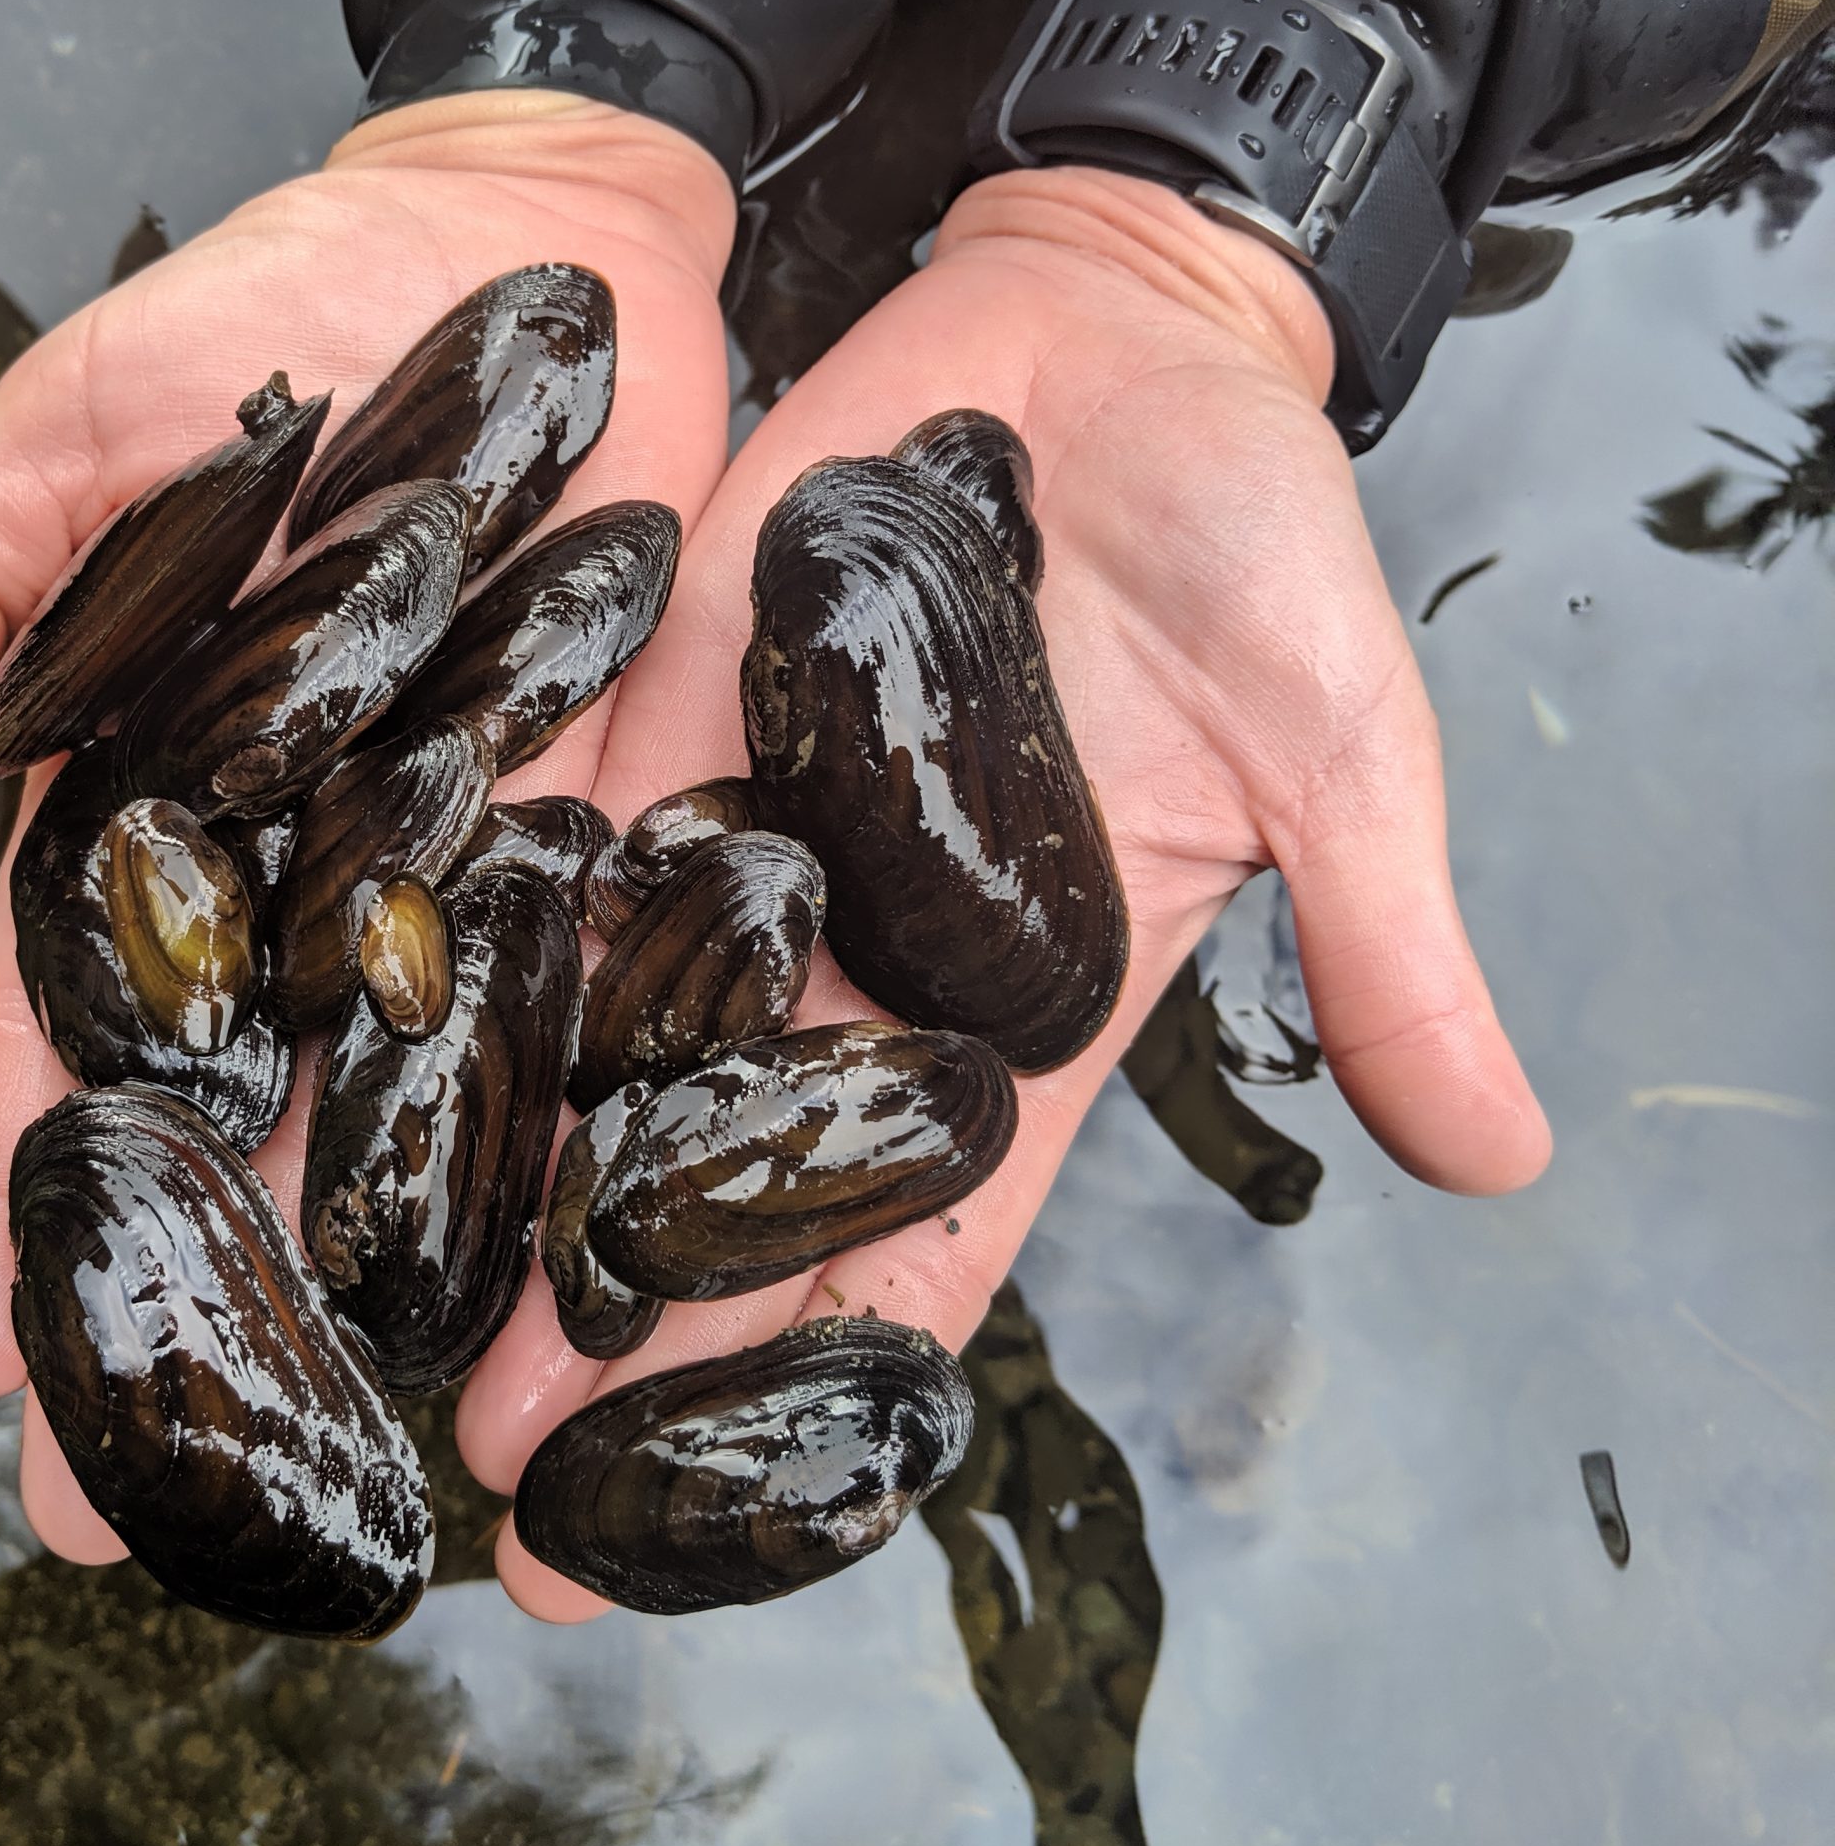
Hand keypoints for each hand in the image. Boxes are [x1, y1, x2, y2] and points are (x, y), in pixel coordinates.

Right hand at [0, 92, 738, 1561]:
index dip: (5, 1175)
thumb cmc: (300, 301)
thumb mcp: (104, 412)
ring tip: (376, 1483)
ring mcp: (484, 873)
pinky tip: (593, 1308)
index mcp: (171, 799)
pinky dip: (610, 1149)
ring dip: (397, 1296)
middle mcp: (323, 876)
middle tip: (123, 1513)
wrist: (546, 242)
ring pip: (432, 1114)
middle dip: (188, 1306)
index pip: (60, 1015)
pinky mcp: (639, 835)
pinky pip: (626, 1011)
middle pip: (240, 1121)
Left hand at [461, 166, 1554, 1618]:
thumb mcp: (1341, 734)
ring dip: (497, 1169)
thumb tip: (1501, 1154)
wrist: (1106, 322)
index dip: (819, 1371)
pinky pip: (537, 835)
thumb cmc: (1246, 523)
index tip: (717, 1523)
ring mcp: (735, 836)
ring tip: (381, 1307)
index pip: (915, 1230)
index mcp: (1017, 1001)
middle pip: (717, 1171)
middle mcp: (853, 948)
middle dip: (608, 1322)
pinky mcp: (648, 709)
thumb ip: (1387, 939)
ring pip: (596, 1035)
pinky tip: (344, 1041)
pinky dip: (451, 936)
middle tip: (488, 1478)